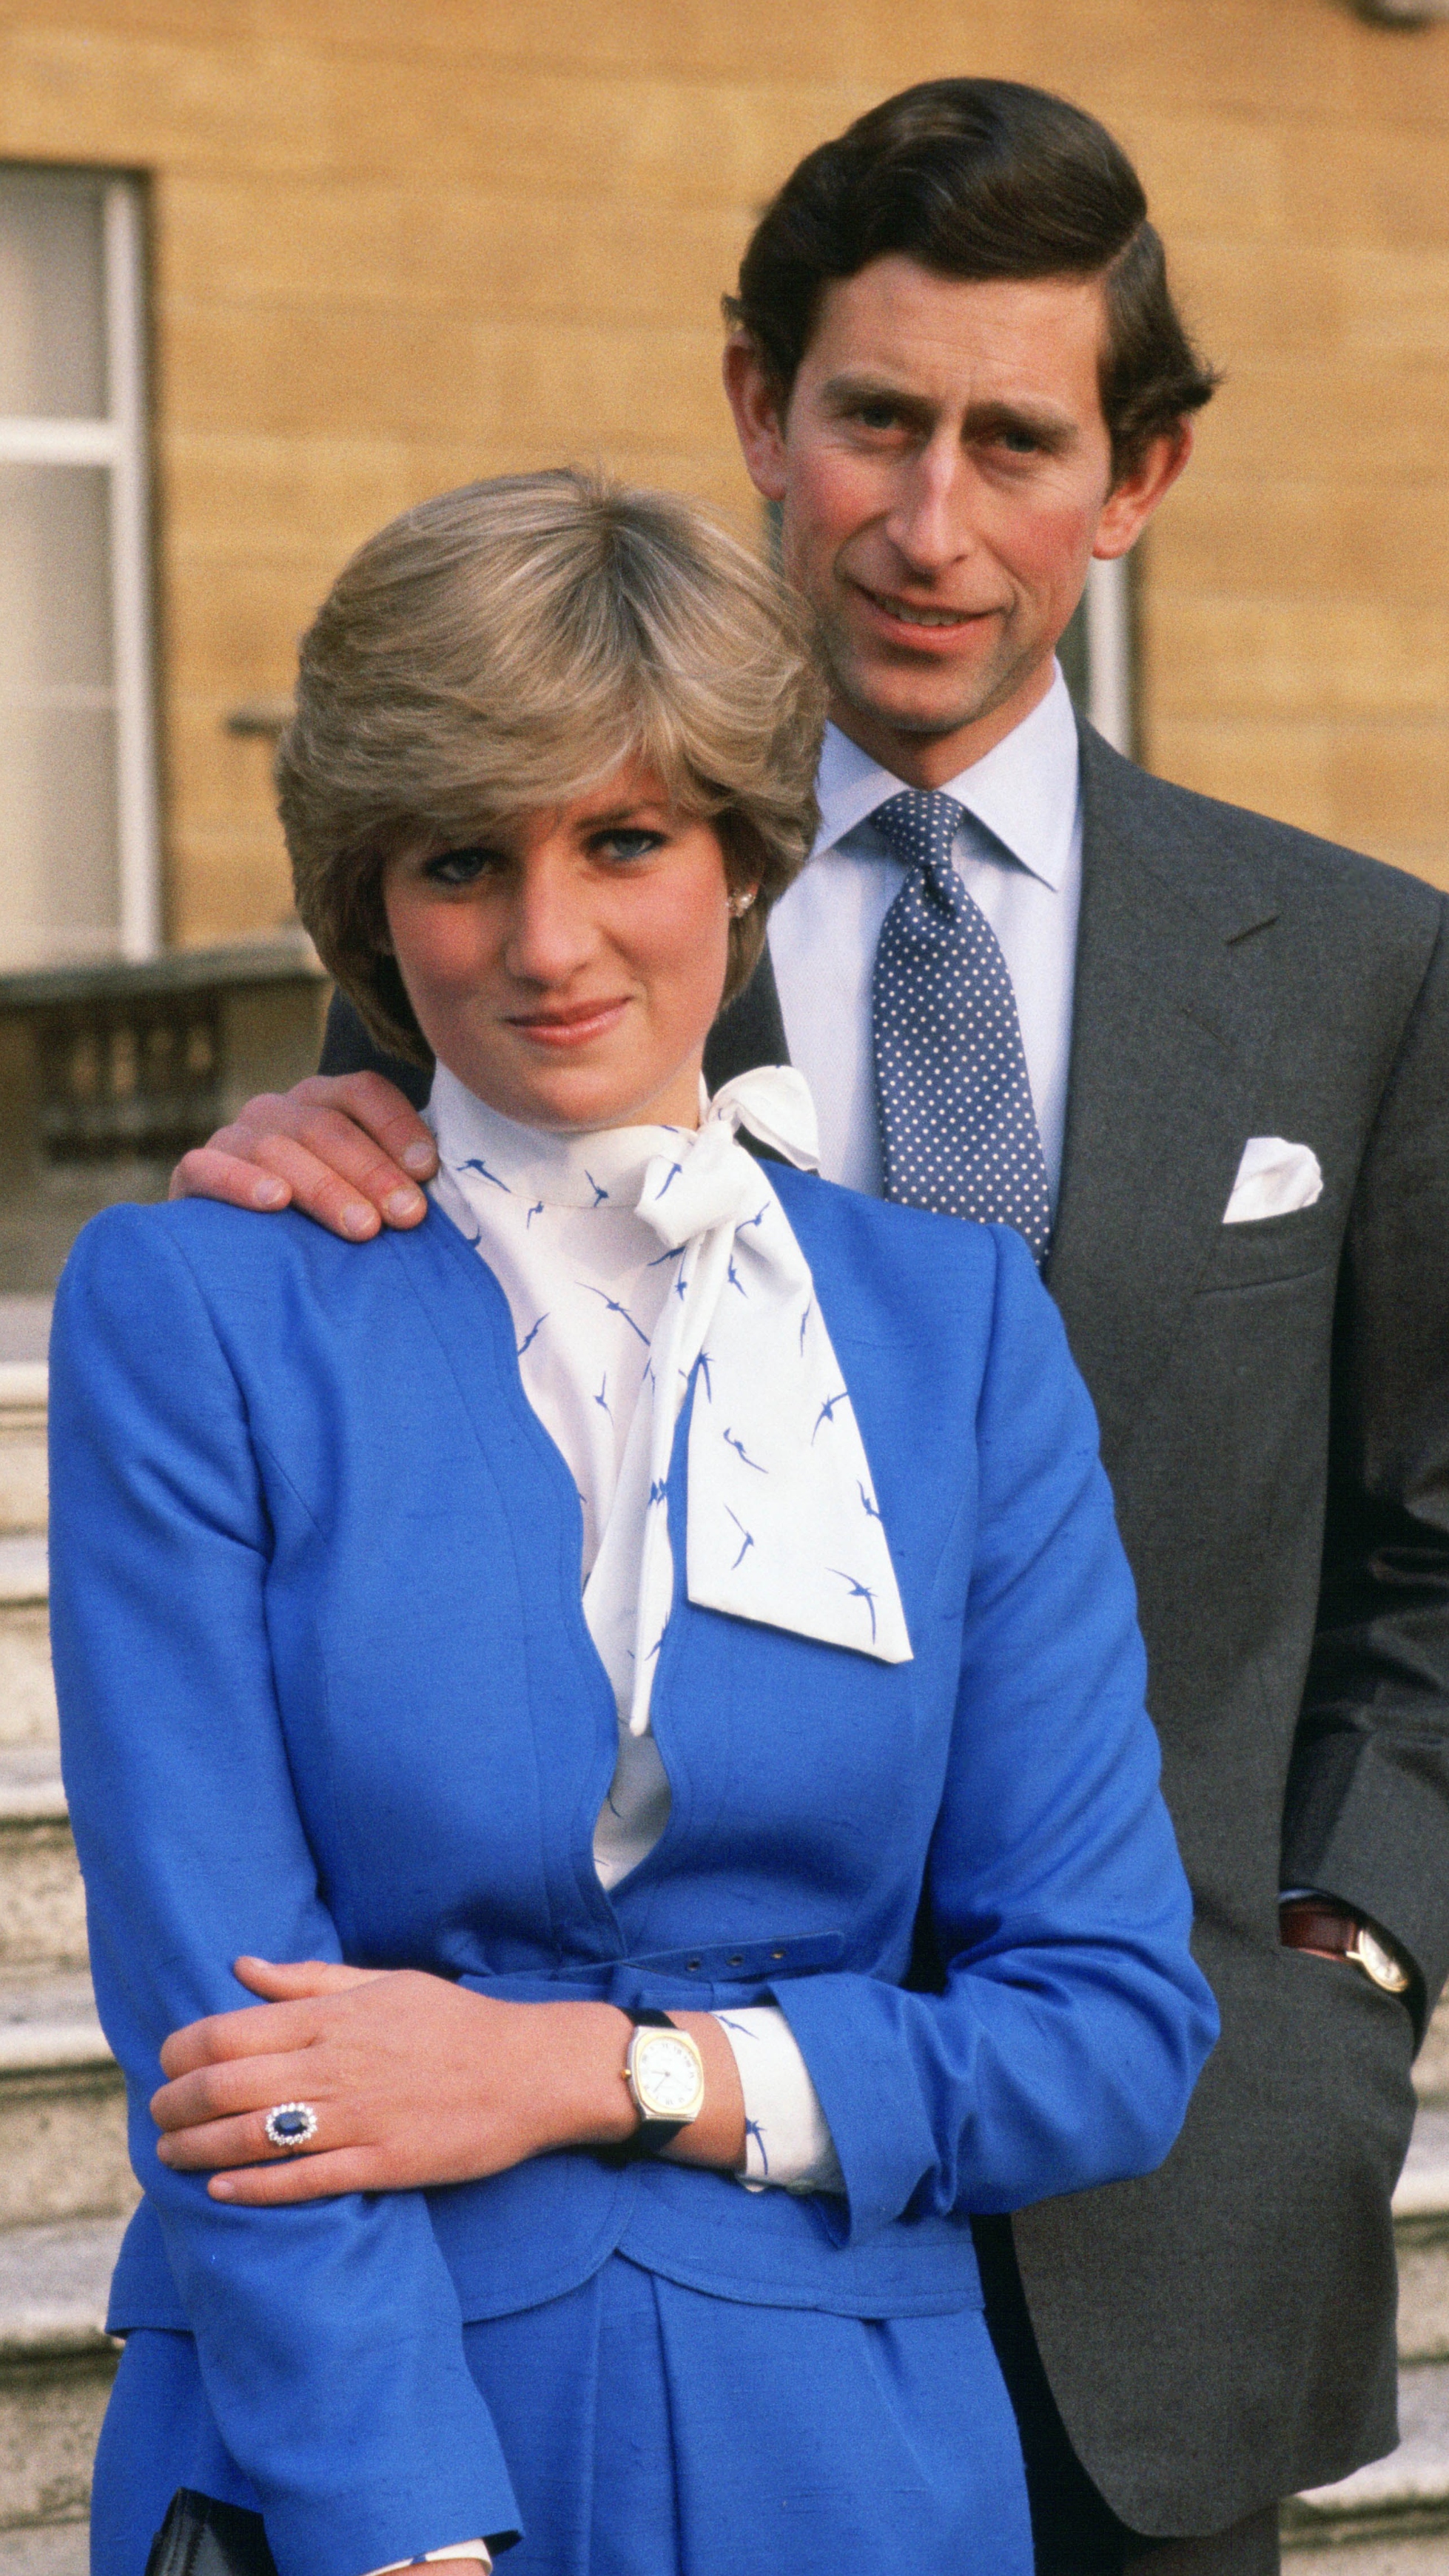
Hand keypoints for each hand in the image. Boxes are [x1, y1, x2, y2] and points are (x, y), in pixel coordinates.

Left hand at [151, 1959, 744, 2202]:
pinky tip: (221, 2190)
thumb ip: (307, 1979)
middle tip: (156, 2115)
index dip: (180, 2052)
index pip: (227, 2032)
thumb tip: (241, 1966)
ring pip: (253, 2137)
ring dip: (197, 2149)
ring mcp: (358, 2118)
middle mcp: (336, 2066)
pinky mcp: (382, 2164)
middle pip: (225, 2087)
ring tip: (169, 2155)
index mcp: (333, 2017)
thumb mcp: (384, 1982)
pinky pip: (303, 2181)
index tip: (165, 2064)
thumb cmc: (456, 2022)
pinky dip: (253, 2187)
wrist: (531, 2070)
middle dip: (175, 2105)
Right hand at [168, 1074, 436, 1239]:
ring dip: (324, 1187)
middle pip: (327, 1127)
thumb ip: (398, 1180)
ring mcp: (234, 1137)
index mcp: (325, 1100)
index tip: (429, 1170)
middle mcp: (279, 1109)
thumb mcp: (363, 1193)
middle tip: (407, 1216)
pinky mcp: (193, 1172)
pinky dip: (241, 1182)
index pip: (365, 1093)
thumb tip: (444, 1188)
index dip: (398, 1127)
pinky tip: (275, 1201)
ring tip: (361, 1226)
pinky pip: (209, 1167)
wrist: (243, 1258)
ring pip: (278, 1148)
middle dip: (373, 1172)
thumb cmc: (325, 1223)